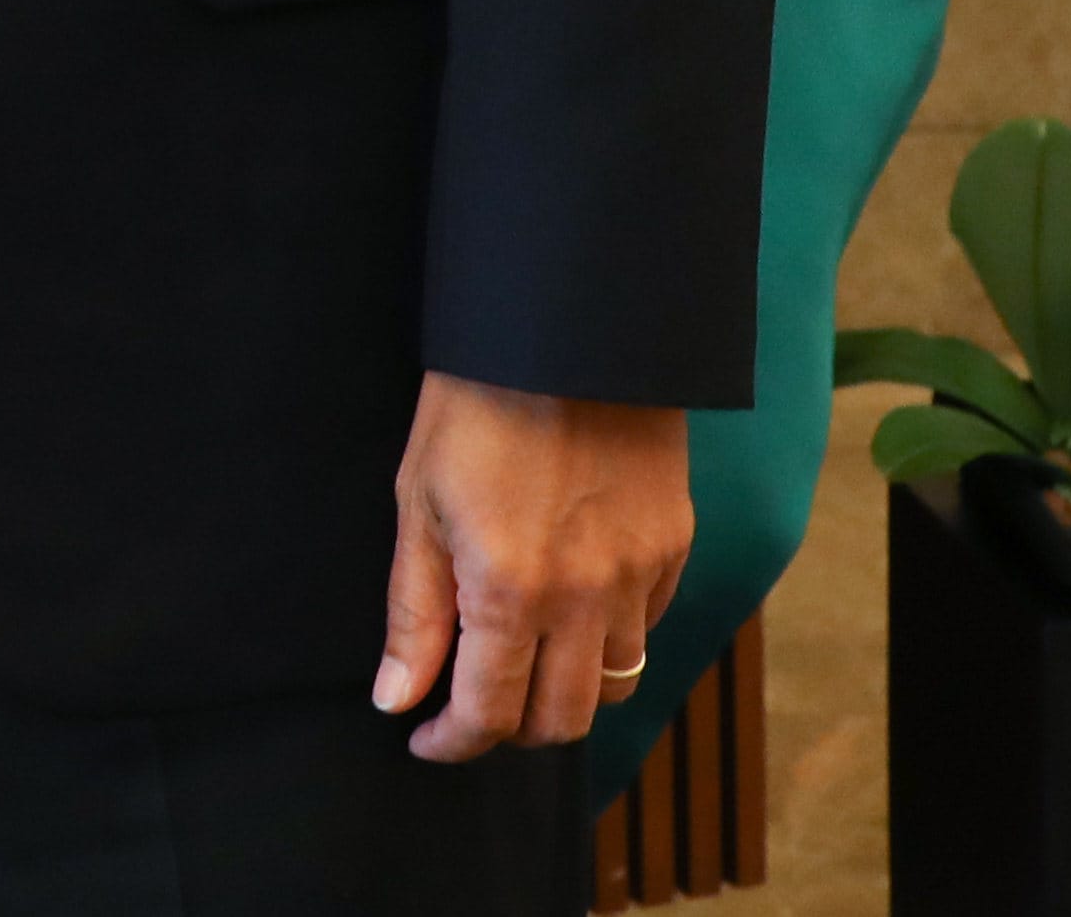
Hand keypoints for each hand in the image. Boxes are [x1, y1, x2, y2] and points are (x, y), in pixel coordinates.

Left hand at [371, 374, 690, 761]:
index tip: (426, 737)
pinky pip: (645, 626)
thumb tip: (397, 698)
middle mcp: (587, 600)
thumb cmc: (475, 405)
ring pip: (614, 683)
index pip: (491, 715)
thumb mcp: (419, 503)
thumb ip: (414, 612)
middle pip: (561, 720)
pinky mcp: (673, 547)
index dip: (453, 742)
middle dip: (511, 729)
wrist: (567, 329)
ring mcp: (639, 576)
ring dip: (565, 688)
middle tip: (472, 702)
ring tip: (522, 655)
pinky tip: (570, 603)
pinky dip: (607, 636)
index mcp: (513, 593)